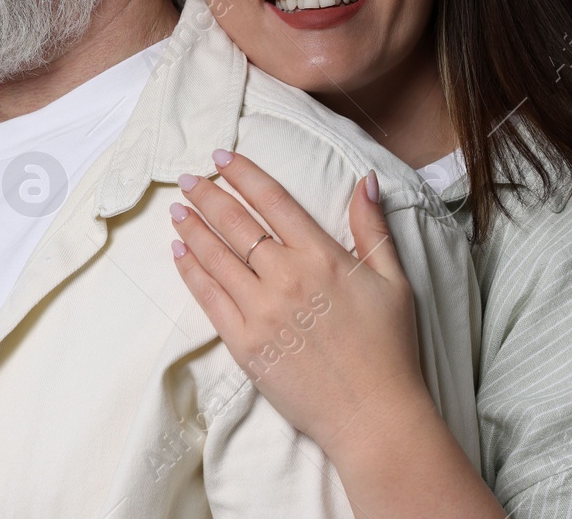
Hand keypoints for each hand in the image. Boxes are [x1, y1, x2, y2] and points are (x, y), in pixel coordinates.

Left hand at [168, 150, 432, 456]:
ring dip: (193, 229)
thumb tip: (363, 181)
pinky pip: (209, 298)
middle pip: (237, 224)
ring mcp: (261, 311)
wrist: (372, 414)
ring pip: (217, 257)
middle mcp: (286, 277)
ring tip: (177, 210)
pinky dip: (191, 272)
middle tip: (189, 177)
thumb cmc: (389, 348)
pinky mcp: (245, 343)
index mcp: (321, 256)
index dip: (245, 174)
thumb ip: (372, 228)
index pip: (273, 201)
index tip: (223, 156)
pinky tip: (180, 253)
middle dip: (209, 196)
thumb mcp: (393, 280)